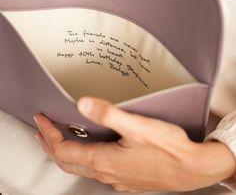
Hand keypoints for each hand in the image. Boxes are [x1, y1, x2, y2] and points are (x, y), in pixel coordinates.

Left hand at [34, 97, 235, 192]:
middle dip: (50, 146)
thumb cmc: (169, 148)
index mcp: (105, 160)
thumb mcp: (138, 126)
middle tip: (41, 131)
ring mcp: (117, 179)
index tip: (41, 120)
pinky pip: (95, 171)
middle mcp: (107, 173)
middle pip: (68, 161)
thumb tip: (83, 104)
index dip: (49, 134)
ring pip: (80, 167)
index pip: (64, 150)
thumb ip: (108, 115)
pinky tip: (90, 151)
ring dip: (65, 152)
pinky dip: (83, 158)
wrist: (193, 168)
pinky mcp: (126, 179)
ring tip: (58, 140)